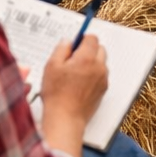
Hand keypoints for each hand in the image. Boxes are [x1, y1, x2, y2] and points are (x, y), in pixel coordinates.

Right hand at [38, 36, 108, 155]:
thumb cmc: (57, 95)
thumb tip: (68, 41)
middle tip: (73, 59)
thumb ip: (61, 49)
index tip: (74, 44)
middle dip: (88, 50)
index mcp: (87, 58)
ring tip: (75, 74)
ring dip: (92, 63)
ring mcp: (103, 79)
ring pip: (101, 63)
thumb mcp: (52, 66)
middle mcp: (99, 67)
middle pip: (100, 49)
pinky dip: (93, 75)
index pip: (92, 38)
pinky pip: (101, 76)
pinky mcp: (103, 90)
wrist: (65, 119)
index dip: (81, 39)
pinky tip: (79, 84)